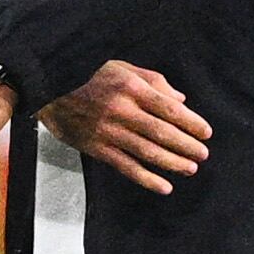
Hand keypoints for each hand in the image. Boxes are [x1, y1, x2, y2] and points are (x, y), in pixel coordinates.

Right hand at [42, 60, 210, 194]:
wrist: (48, 89)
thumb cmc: (87, 75)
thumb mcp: (121, 67)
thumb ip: (153, 81)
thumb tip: (180, 99)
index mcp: (131, 87)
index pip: (169, 108)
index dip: (191, 122)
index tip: (206, 133)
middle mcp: (121, 110)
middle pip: (162, 133)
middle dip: (186, 145)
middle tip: (203, 154)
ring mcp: (108, 131)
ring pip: (147, 152)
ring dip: (172, 163)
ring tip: (190, 168)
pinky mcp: (97, 148)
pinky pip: (126, 167)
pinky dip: (147, 179)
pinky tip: (163, 186)